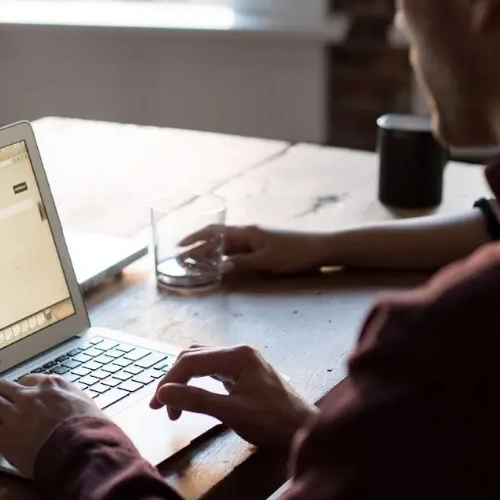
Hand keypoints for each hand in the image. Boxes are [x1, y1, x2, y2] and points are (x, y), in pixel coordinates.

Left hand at [0, 374, 103, 476]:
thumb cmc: (94, 432)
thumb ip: (75, 401)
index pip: (28, 380)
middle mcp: (30, 395)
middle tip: (1, 409)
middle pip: (2, 386)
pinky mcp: (5, 436)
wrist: (84, 451)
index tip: (23, 401)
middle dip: (0, 396)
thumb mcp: (89, 405)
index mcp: (52, 385)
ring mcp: (15, 414)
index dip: (23, 391)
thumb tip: (75, 406)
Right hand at [149, 345, 314, 448]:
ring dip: (183, 381)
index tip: (158, 406)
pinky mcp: (244, 374)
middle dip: (173, 380)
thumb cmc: (274, 424)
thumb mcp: (233, 413)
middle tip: (161, 407)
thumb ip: (197, 400)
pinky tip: (192, 397)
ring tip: (173, 405)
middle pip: (193, 357)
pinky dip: (196, 383)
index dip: (169, 382)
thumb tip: (163, 393)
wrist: (307, 433)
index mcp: (237, 356)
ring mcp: (242, 362)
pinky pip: (212, 371)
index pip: (190, 361)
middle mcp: (239, 352)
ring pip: (201, 362)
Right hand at [180, 225, 327, 274]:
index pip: (214, 233)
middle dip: (197, 243)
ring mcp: (255, 238)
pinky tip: (220, 261)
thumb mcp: (267, 261)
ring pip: (226, 242)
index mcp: (247, 232)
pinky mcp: (262, 244)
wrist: (319, 248)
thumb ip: (242, 263)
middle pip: (217, 236)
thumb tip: (219, 266)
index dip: (195, 239)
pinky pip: (236, 247)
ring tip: (195, 259)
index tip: (179, 247)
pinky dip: (223, 253)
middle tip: (181, 254)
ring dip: (209, 249)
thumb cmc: (294, 253)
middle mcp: (248, 232)